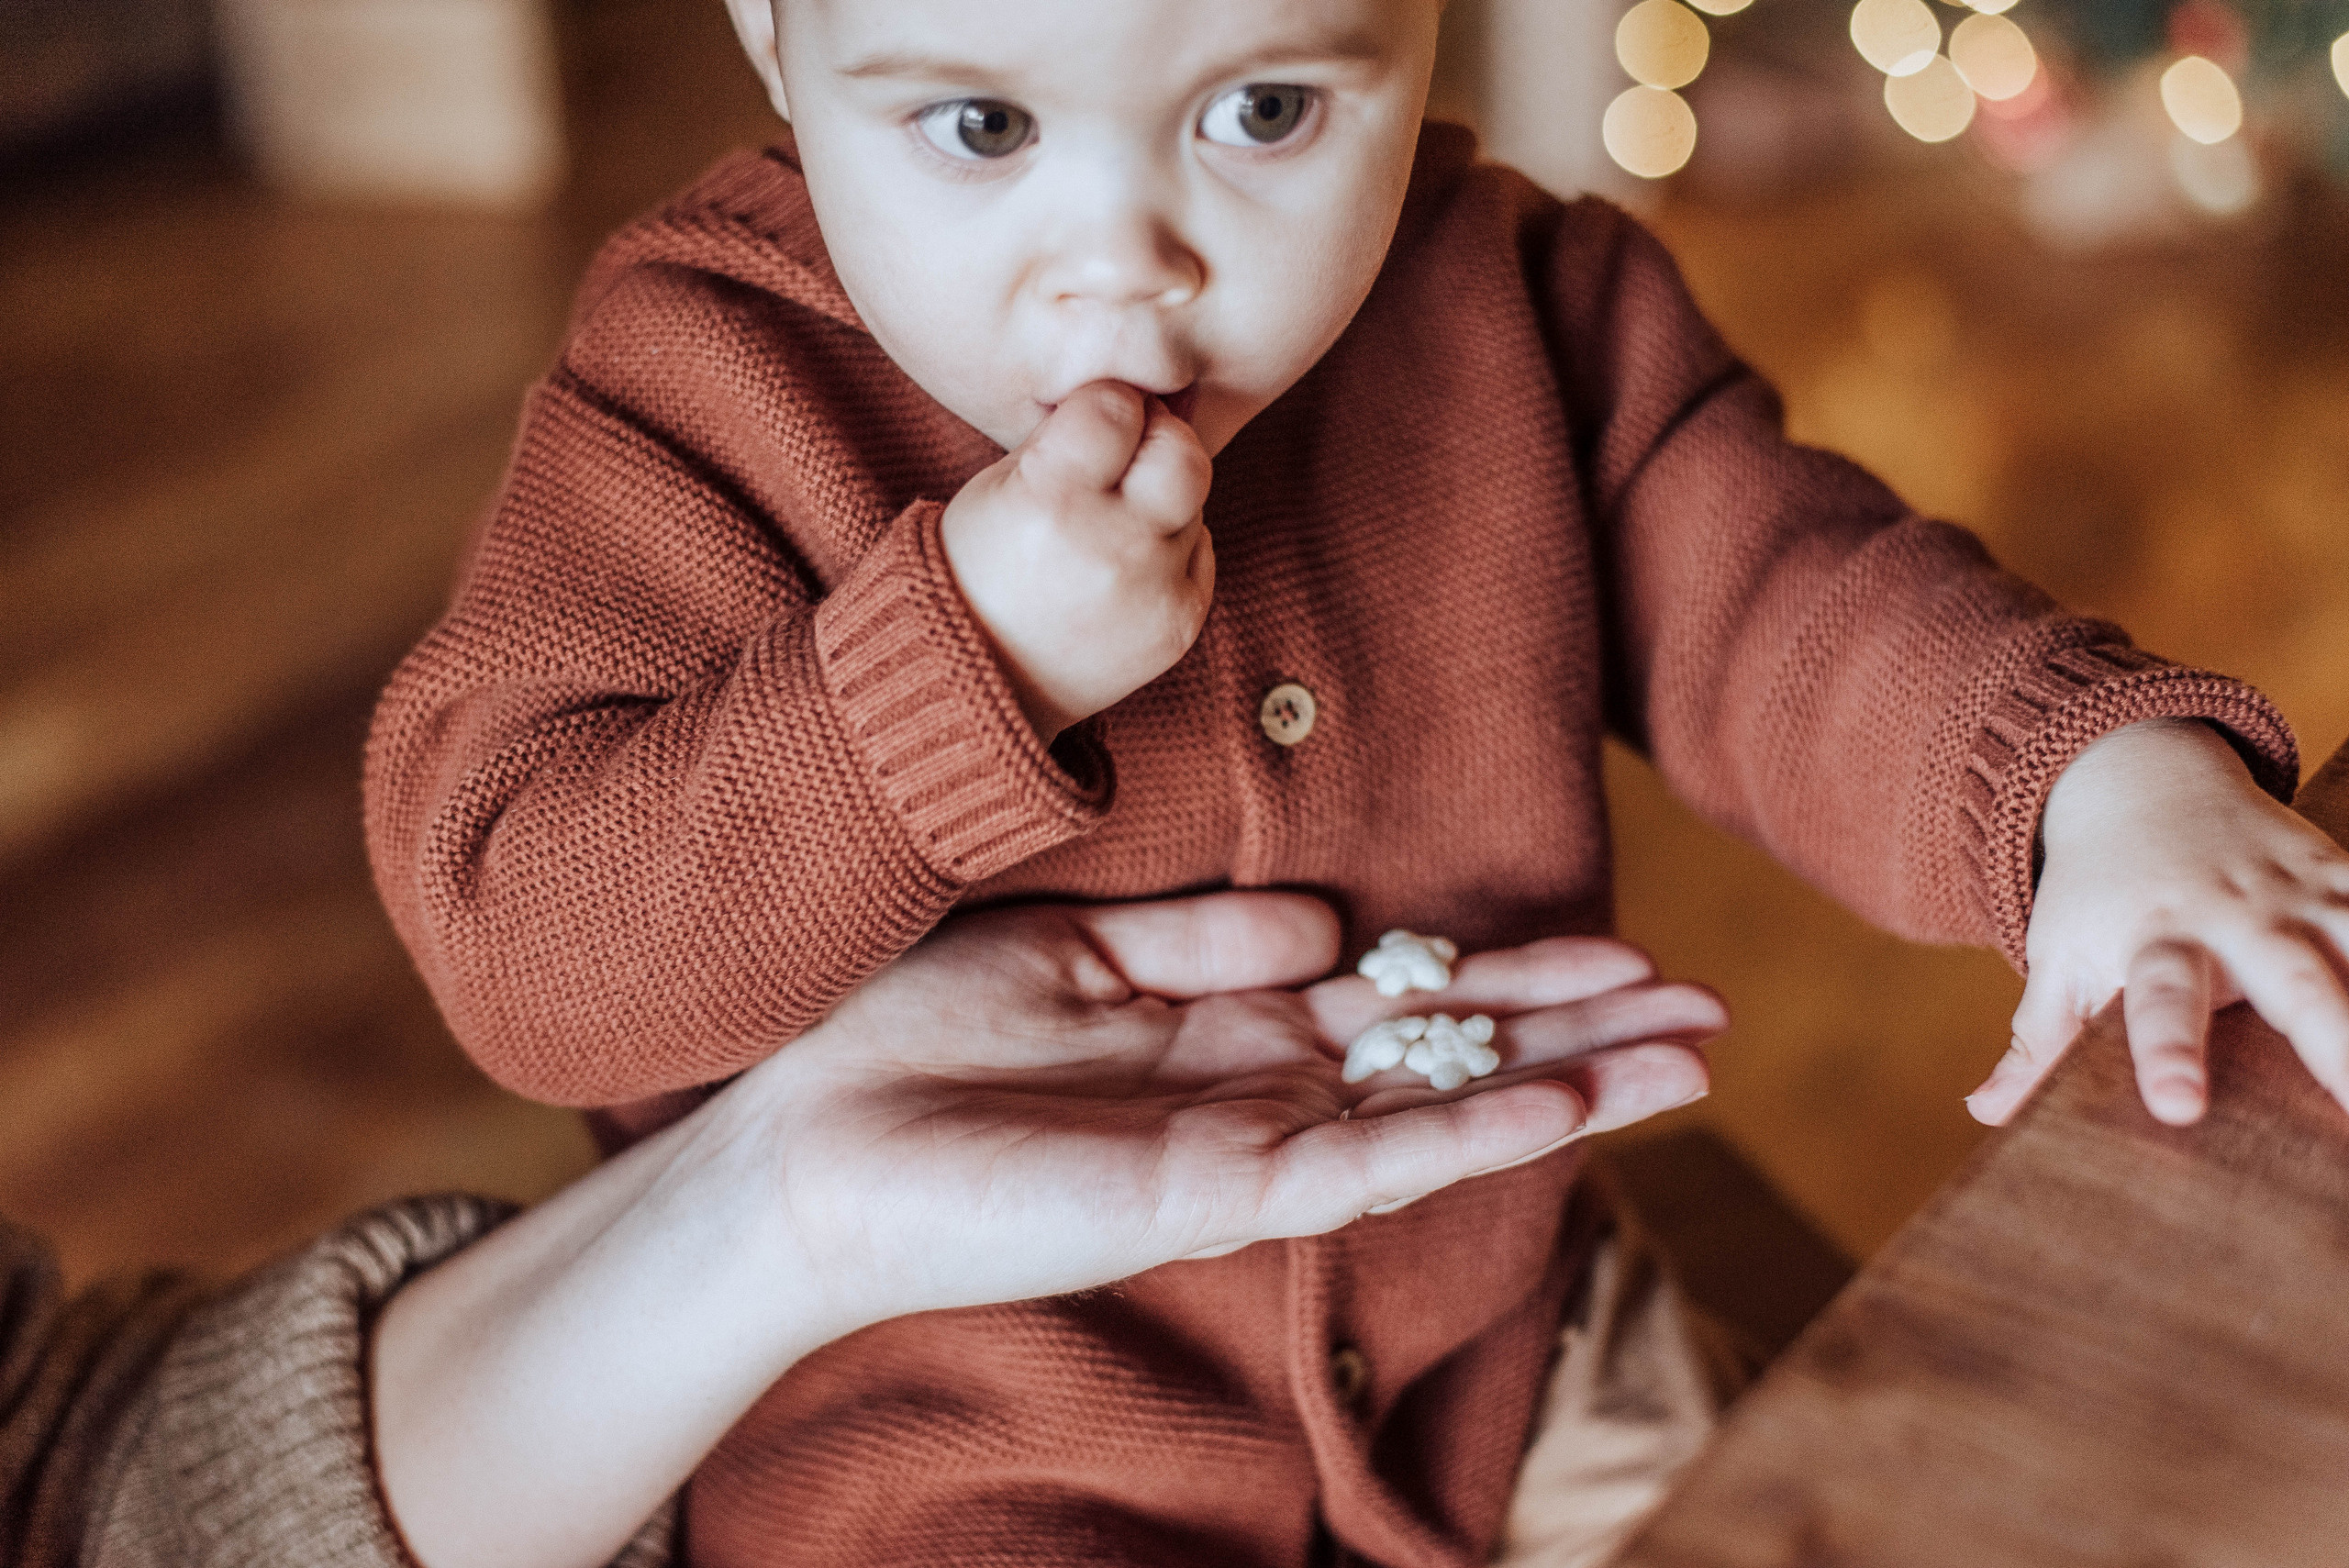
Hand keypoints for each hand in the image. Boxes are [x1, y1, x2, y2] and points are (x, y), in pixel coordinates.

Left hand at [727, 893, 1721, 1322]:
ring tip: (1687, 1055)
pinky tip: (1563, 1101)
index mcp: (1219, 1026)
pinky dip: (1469, 1130)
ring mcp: (1244, 1148)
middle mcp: (1253, 1092)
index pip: (1400, 994)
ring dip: (1566, 1083)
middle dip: (1577, 1028)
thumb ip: (1199, 936)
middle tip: (1704, 1005)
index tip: (1616, 943)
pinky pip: (1367, 1161)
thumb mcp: (1068, 946)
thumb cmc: (911, 1037)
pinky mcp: (1210, 1193)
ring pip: (1439, 1112)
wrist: (801, 1137)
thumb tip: (1325, 918)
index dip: (1510, 970)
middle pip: (1449, 1052)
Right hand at [940, 381, 1213, 741]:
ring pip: (1195, 502)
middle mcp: (1112, 548)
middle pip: (1183, 452)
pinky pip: (1202, 551)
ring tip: (1109, 524)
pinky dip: (1170, 547)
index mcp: (1051, 503)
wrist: (979, 680)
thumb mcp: (1002, 483)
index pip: (1119, 407)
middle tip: (1124, 457)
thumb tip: (1150, 385)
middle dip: (1157, 439)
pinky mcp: (1182, 624)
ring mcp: (1154, 592)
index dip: (1108, 404)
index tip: (1092, 422)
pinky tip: (1122, 565)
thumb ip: (1073, 433)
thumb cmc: (983, 565)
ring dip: (1161, 498)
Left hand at [1973, 719, 2348, 1126]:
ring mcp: (2309, 894)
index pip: (2162, 1003)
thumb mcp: (2059, 957)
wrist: (2142, 784)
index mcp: (2158, 940)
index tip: (2179, 1108)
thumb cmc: (2099, 897)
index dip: (2170, 1053)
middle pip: (2300, 983)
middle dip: (2341, 1043)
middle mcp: (2241, 915)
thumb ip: (2036, 1041)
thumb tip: (1983, 1112)